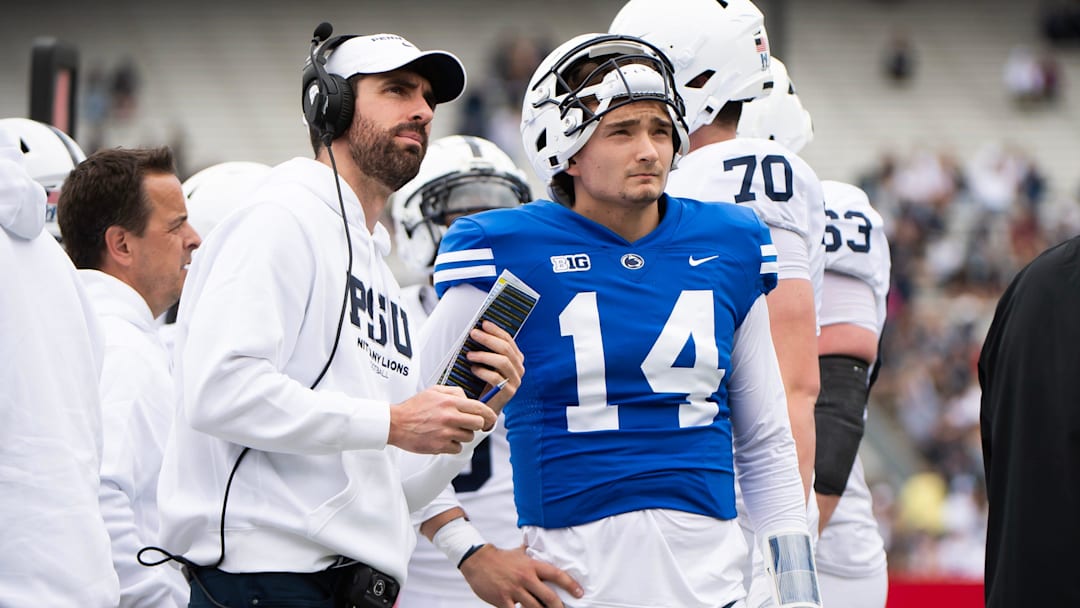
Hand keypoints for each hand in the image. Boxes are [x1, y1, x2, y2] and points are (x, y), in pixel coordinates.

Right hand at [388, 385, 496, 453]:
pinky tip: (443, 439)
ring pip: (469, 437)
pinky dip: (453, 446)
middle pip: (478, 423)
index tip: (491, 418)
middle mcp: (450, 417)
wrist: (395, 423)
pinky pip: (458, 448)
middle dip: (476, 425)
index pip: (479, 408)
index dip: (489, 414)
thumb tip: (469, 399)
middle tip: (469, 425)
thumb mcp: (434, 391)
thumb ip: (454, 392)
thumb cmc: (415, 407)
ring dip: (463, 435)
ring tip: (450, 431)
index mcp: (450, 402)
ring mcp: (445, 433)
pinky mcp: (440, 446)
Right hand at [460, 544, 582, 607]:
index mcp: (531, 565)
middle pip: (548, 596)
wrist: (477, 560)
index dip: (569, 584)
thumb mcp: (519, 551)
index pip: (555, 574)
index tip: (579, 592)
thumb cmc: (500, 557)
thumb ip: (532, 552)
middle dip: (559, 606)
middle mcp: (525, 578)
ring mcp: (514, 590)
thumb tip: (544, 546)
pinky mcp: (502, 600)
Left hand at [465, 320, 524, 415]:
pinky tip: (473, 369)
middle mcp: (519, 369)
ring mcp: (516, 381)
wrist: (484, 409)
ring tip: (469, 355)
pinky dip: (483, 371)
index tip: (483, 324)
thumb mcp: (487, 364)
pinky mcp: (509, 392)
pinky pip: (496, 378)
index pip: (509, 340)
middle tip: (473, 334)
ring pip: (502, 361)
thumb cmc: (482, 383)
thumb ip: (488, 351)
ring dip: (484, 355)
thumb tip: (477, 331)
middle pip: (506, 349)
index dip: (496, 331)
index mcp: (516, 359)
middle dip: (488, 339)